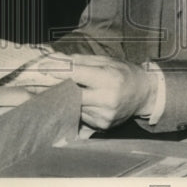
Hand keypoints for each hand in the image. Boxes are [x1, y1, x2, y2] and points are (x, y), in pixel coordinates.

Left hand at [35, 53, 155, 129]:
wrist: (143, 94)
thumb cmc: (123, 72)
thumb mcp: (106, 61)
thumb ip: (81, 61)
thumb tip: (57, 60)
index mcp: (108, 79)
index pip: (77, 75)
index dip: (58, 72)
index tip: (42, 70)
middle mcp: (107, 99)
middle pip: (72, 94)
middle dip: (58, 88)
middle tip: (42, 83)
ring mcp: (105, 115)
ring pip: (75, 107)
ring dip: (66, 99)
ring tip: (61, 91)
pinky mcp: (103, 126)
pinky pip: (82, 116)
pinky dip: (78, 108)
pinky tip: (81, 102)